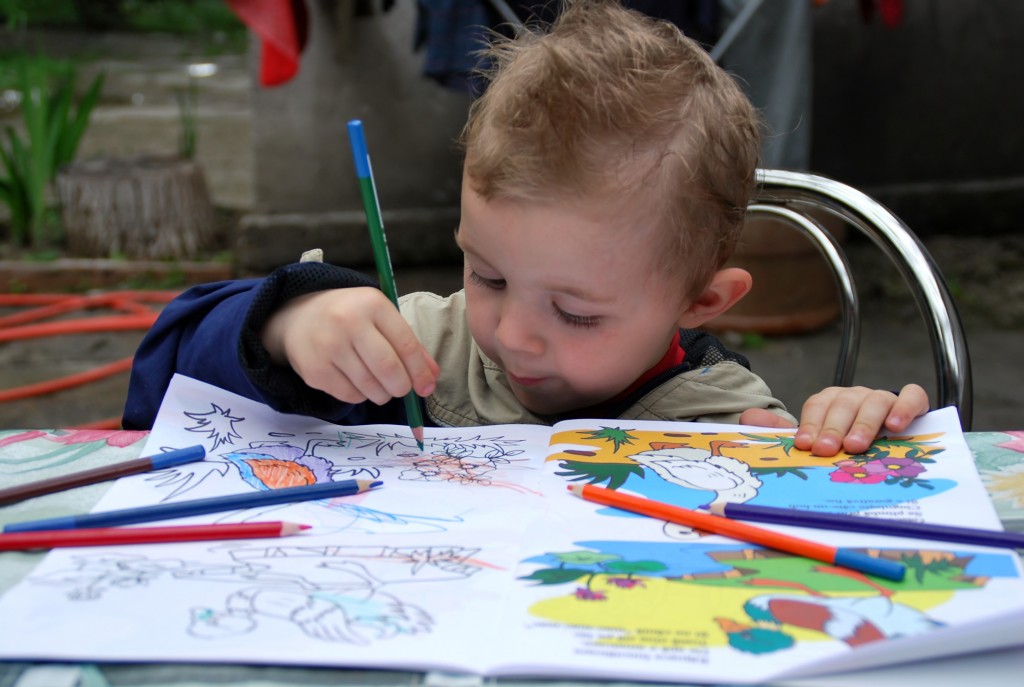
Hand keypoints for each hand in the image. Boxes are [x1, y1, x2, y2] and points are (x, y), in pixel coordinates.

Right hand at [261, 287, 438, 405]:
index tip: (426, 387)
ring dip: (382, 394)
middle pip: (388, 369)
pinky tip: (357, 381)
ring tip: (380, 386)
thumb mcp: (380, 317)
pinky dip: (361, 396)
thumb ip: (408, 344)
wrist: (298, 317)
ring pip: (370, 387)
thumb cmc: (349, 317)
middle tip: (401, 389)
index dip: (420, 372)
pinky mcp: (315, 370)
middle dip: (402, 387)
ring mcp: (328, 346)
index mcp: (372, 304)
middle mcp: (348, 322)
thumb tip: (432, 377)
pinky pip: (350, 396)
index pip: (406, 345)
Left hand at [738, 383, 928, 456]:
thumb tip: (749, 418)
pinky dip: (905, 407)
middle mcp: (856, 396)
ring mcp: (883, 398)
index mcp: (831, 401)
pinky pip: (912, 396)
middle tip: (828, 450)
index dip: (810, 423)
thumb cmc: (846, 443)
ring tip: (857, 446)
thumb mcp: (816, 440)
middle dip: (834, 427)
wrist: (888, 444)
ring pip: (875, 401)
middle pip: (844, 403)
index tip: (804, 445)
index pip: (818, 404)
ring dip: (865, 423)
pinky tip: (896, 427)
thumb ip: (782, 430)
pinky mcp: (911, 403)